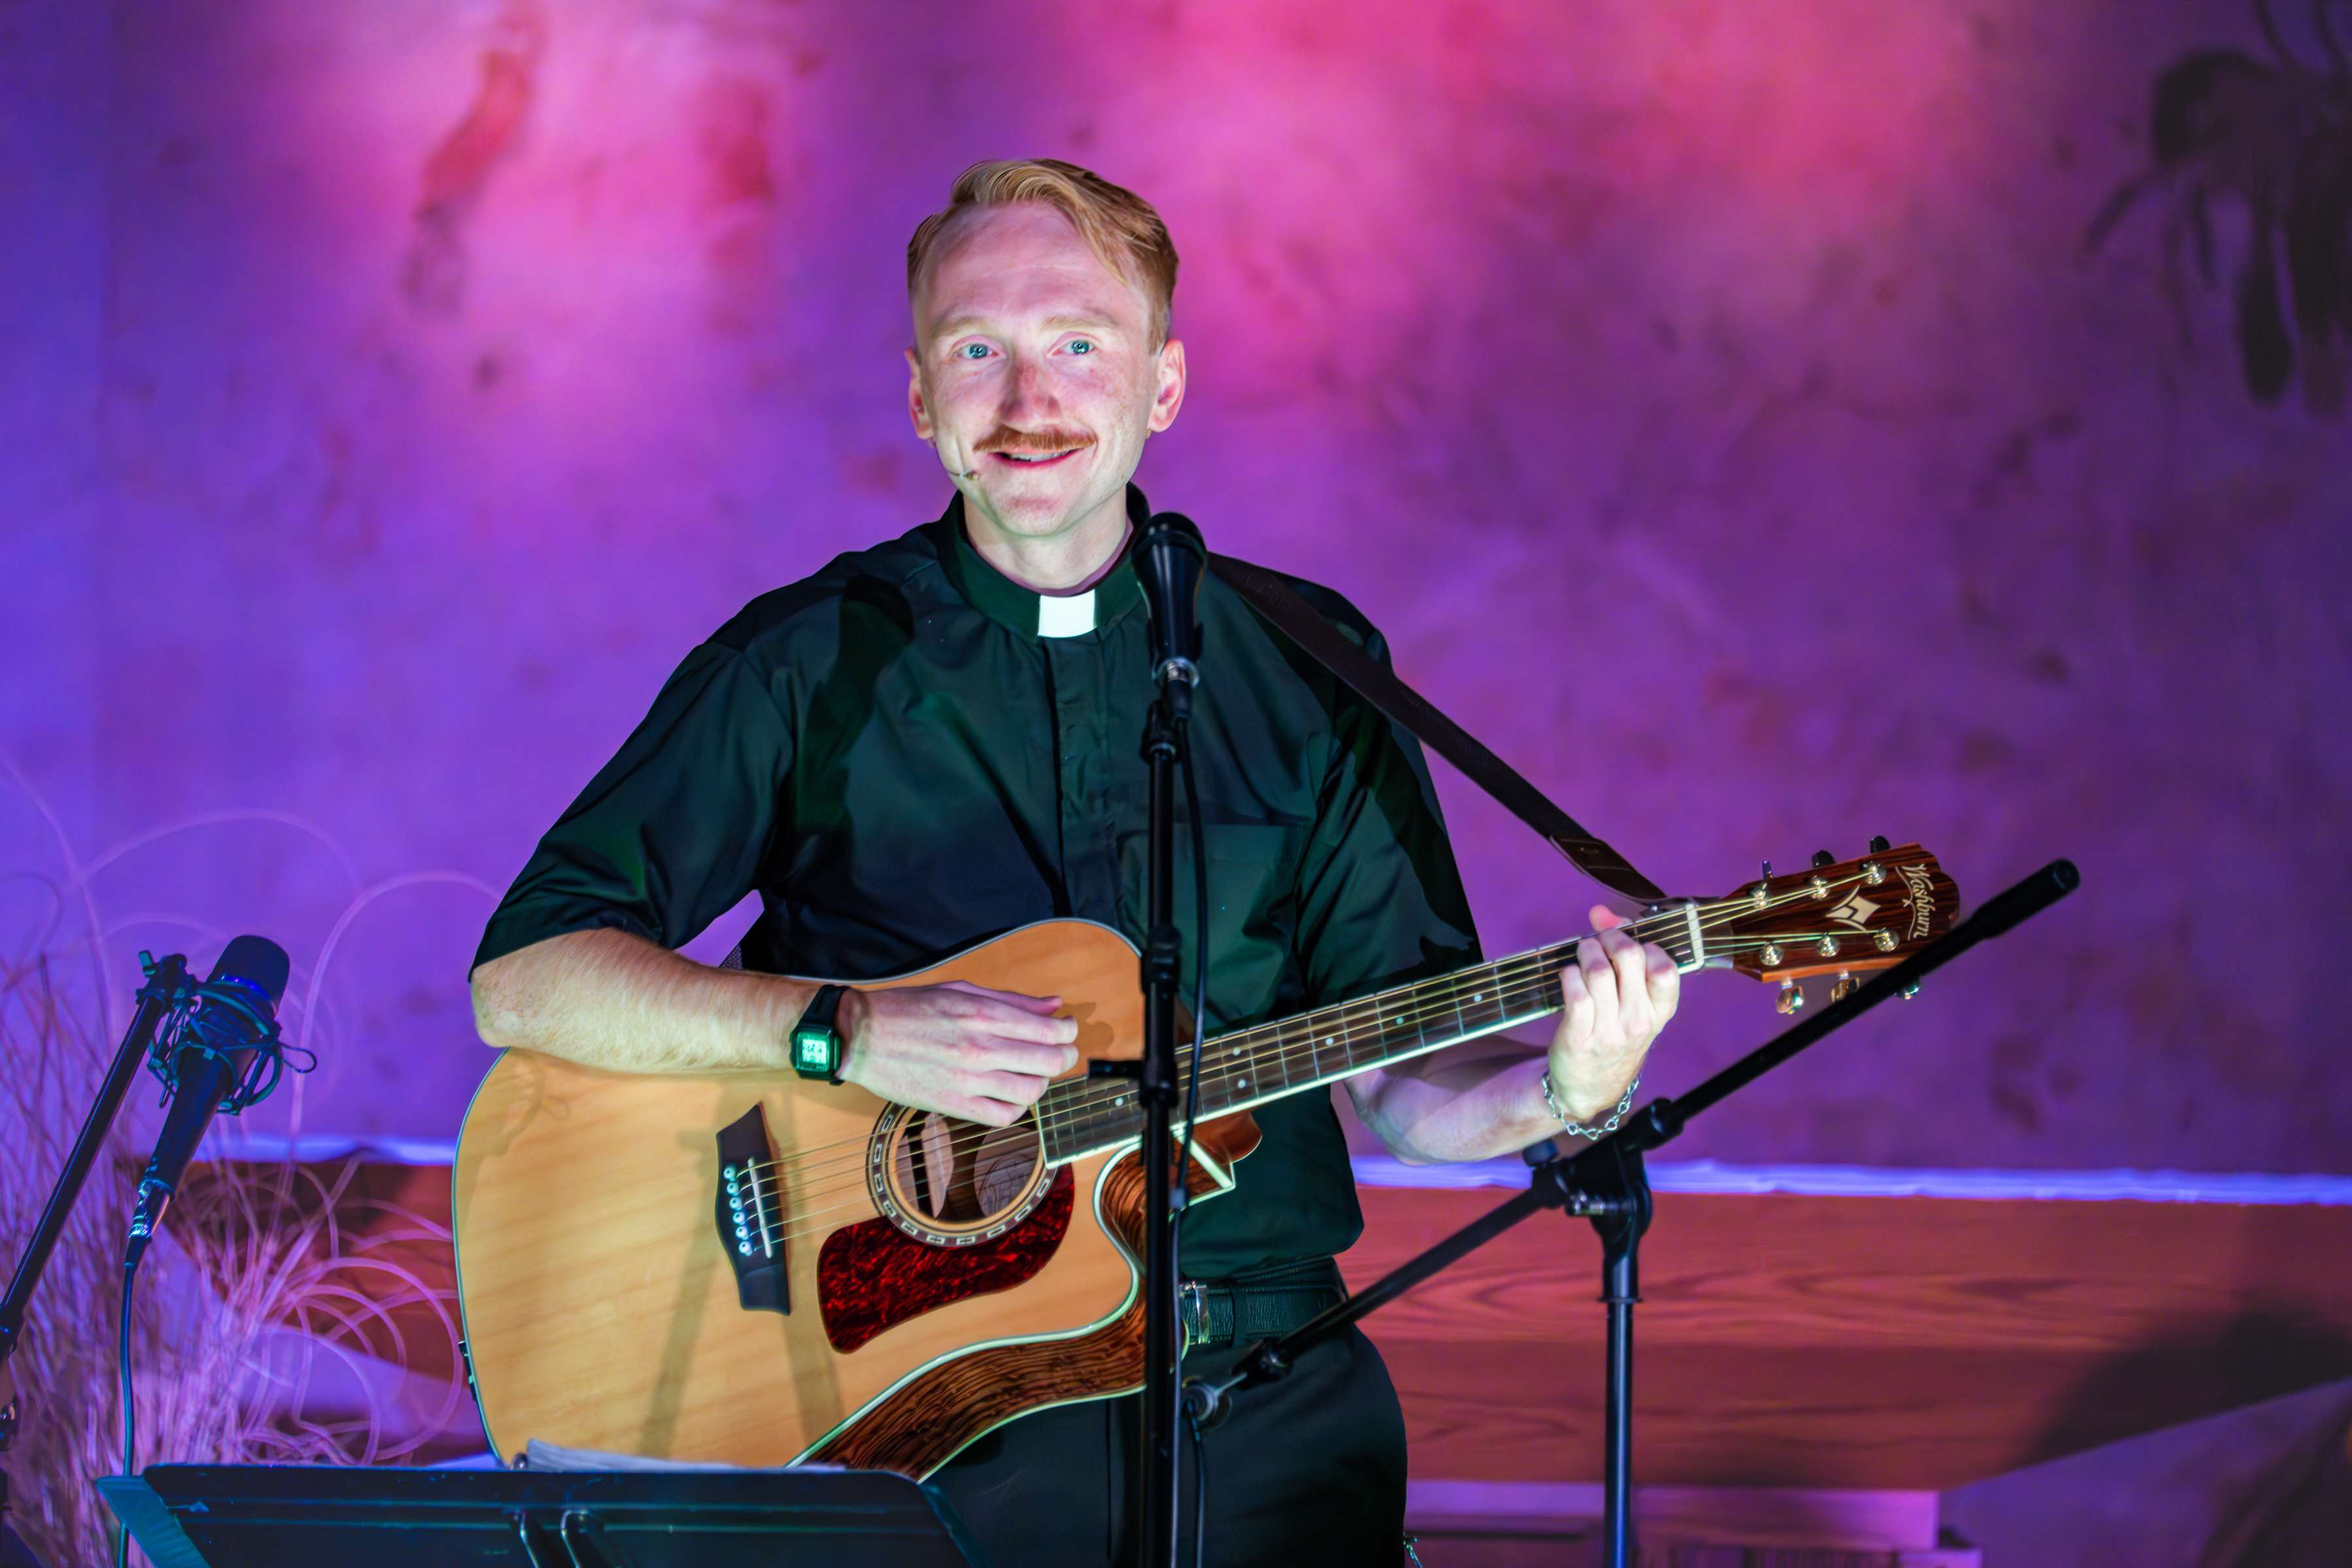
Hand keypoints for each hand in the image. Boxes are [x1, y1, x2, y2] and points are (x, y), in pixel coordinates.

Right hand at [837, 981, 1080, 1126]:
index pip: (1049, 1030)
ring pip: (1030, 1092)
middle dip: (1065, 1057)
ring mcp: (968, 1080)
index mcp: (984, 1015)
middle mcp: (981, 1047)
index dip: (1068, 1032)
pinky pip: (1002, 1117)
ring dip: (1042, 1084)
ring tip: (1033, 1074)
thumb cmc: (908, 1008)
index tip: (1067, 1030)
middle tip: (1062, 1053)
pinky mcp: (953, 1105)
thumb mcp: (961, 991)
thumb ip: (1012, 1001)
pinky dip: (1015, 1109)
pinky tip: (1009, 1096)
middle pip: (1048, 1062)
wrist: (861, 1036)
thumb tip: (1054, 1005)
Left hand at [1547, 904, 1678, 1122]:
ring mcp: (1610, 1032)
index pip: (1666, 968)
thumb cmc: (1613, 1037)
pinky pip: (1575, 993)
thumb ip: (1626, 958)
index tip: (1627, 938)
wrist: (1587, 1089)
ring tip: (1581, 955)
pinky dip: (1568, 975)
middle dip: (1610, 937)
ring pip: (1599, 972)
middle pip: (1630, 958)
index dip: (1645, 943)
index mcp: (1659, 1012)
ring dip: (1585, 952)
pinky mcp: (1579, 1038)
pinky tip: (1568, 976)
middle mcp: (1638, 1022)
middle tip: (1598, 941)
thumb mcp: (1633, 1006)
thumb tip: (1601, 912)